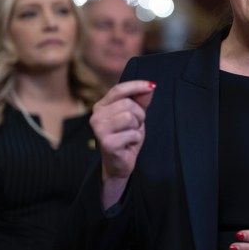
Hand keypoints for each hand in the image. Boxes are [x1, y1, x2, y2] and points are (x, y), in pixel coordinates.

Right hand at [90, 80, 154, 204]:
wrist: (119, 163)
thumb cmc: (125, 137)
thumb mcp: (135, 116)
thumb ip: (140, 100)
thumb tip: (149, 87)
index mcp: (101, 106)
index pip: (118, 90)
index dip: (136, 86)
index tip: (152, 86)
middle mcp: (96, 116)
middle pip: (128, 104)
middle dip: (139, 115)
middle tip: (134, 126)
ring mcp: (99, 130)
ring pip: (130, 117)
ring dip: (137, 128)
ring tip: (130, 135)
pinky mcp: (107, 143)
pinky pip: (132, 134)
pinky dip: (136, 139)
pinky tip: (128, 144)